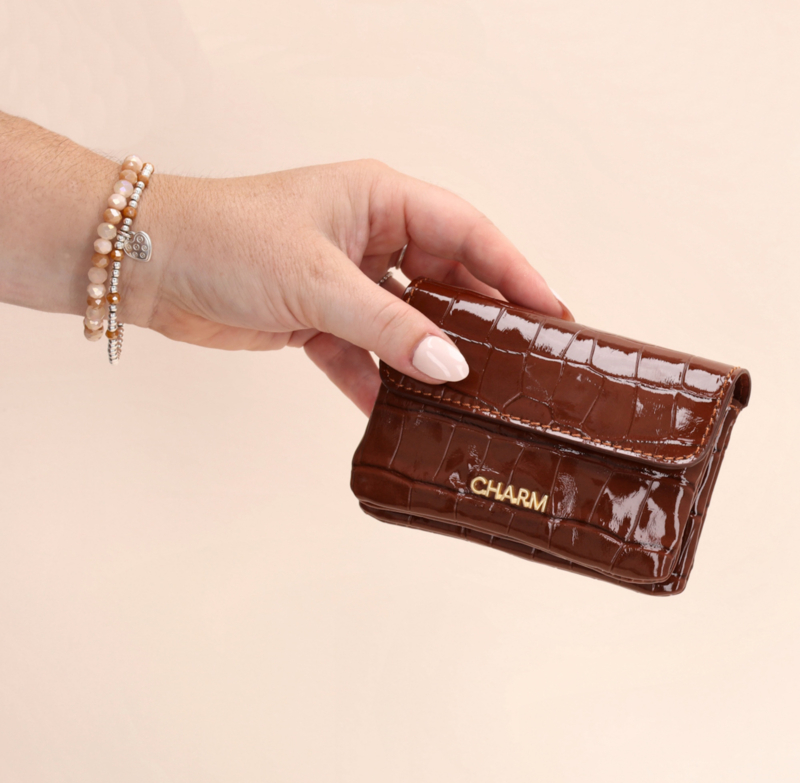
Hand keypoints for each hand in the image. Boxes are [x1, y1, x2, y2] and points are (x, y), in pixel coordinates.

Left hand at [130, 160, 571, 414]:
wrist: (148, 264)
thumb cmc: (227, 239)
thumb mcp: (320, 281)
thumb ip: (390, 326)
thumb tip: (452, 366)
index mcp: (379, 200)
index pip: (467, 232)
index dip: (513, 271)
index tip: (551, 311)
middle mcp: (369, 236)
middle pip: (444, 278)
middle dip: (480, 319)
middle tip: (522, 359)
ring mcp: (345, 279)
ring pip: (406, 320)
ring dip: (429, 355)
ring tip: (472, 393)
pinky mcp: (317, 318)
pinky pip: (362, 351)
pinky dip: (376, 379)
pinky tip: (399, 409)